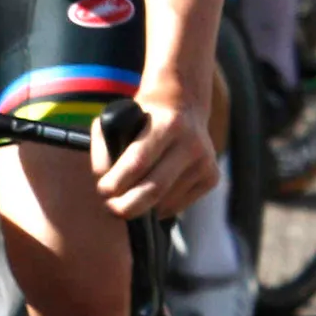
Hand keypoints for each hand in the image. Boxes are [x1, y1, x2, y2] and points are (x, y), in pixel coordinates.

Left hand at [98, 90, 219, 219]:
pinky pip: (177, 206)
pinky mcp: (212, 177)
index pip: (139, 161)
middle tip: (112, 209)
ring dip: (142, 205)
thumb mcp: (118, 119)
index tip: (103, 191)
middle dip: (129, 205)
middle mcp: (191, 143)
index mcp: (167, 124)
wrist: (183, 106)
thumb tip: (105, 185)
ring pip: (165, 201)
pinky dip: (159, 206)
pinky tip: (155, 189)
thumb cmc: (142, 118)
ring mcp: (205, 162)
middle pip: (155, 188)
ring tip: (130, 193)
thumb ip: (105, 148)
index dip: (117, 181)